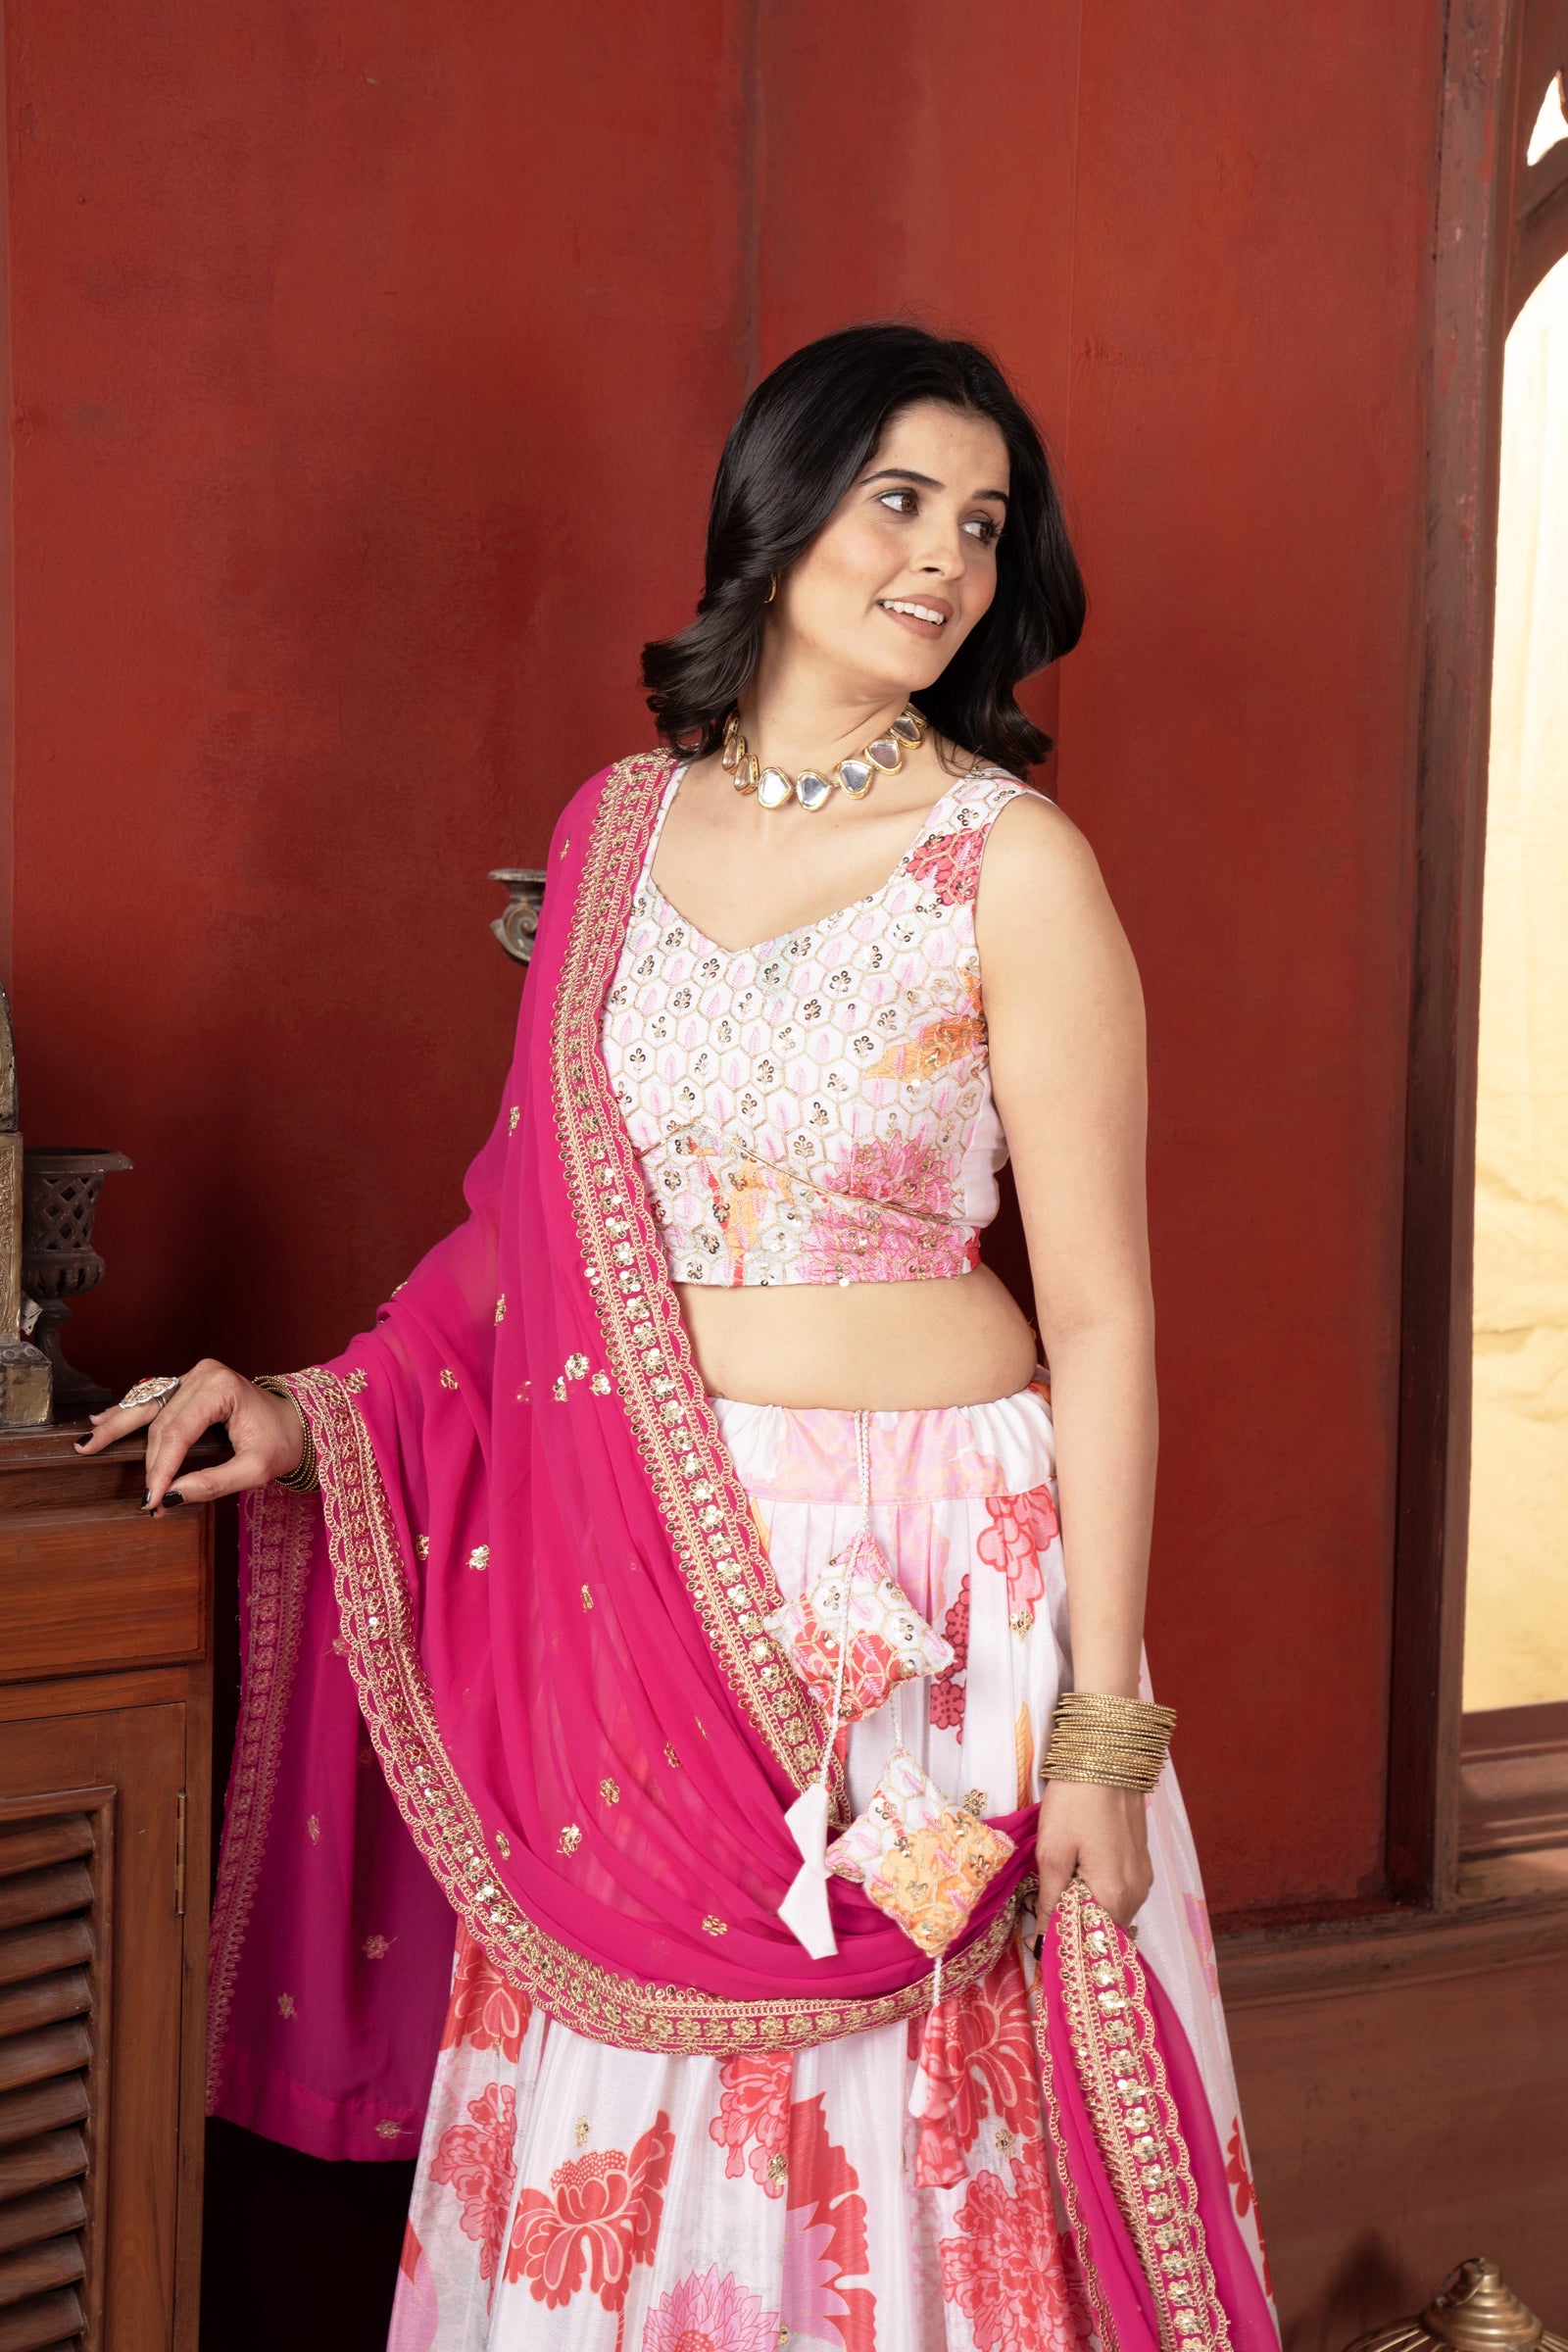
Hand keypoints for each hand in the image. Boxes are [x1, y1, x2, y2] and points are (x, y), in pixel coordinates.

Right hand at [75, 1358, 304, 1512]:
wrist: (299, 1421)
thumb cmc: (282, 1441)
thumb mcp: (257, 1469)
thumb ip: (215, 1483)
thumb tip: (172, 1498)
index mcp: (221, 1386)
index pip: (178, 1433)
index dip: (160, 1469)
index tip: (151, 1500)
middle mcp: (202, 1375)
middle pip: (160, 1424)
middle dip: (149, 1463)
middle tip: (143, 1499)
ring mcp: (193, 1377)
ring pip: (147, 1408)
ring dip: (117, 1428)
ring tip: (87, 1445)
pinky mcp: (187, 1386)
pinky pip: (152, 1401)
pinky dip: (126, 1413)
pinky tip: (100, 1420)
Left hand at [1035, 1779, 1151, 1929]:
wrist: (1106, 1759)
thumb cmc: (1075, 1804)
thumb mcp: (1052, 1852)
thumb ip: (1050, 1900)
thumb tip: (1043, 1941)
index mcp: (1114, 1897)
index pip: (1087, 1942)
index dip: (1059, 1943)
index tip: (1034, 1940)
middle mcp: (1136, 1895)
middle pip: (1102, 1929)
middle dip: (1072, 1927)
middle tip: (1040, 1915)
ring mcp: (1143, 1879)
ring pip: (1111, 1912)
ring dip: (1085, 1910)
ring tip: (1056, 1893)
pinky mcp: (1142, 1864)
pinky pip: (1121, 1894)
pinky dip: (1099, 1894)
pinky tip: (1078, 1877)